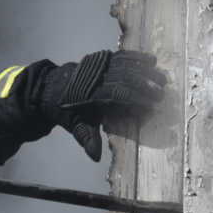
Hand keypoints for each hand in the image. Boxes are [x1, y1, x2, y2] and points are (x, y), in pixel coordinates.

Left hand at [41, 50, 166, 161]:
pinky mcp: (100, 58)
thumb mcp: (74, 125)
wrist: (50, 89)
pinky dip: (136, 57)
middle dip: (145, 85)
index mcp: (88, 94)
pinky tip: (152, 60)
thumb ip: (87, 138)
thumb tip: (94, 156)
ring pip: (125, 65)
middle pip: (124, 77)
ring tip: (163, 79)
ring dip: (146, 71)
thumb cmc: (66, 110)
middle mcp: (94, 77)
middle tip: (162, 94)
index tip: (152, 106)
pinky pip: (121, 55)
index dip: (136, 99)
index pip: (117, 94)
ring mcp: (98, 65)